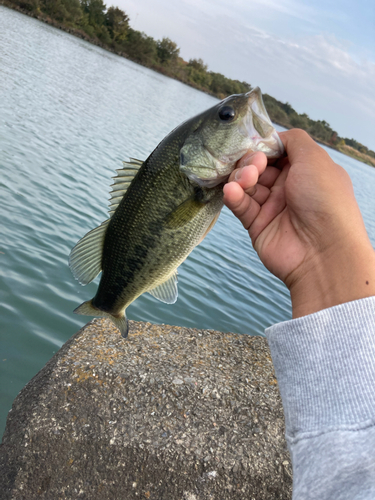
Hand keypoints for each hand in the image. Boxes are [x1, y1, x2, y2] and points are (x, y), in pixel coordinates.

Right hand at [223, 129, 374, 317]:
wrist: (323, 251)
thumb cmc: (325, 199)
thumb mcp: (315, 158)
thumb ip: (293, 139)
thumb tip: (274, 136)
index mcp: (305, 170)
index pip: (277, 151)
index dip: (264, 146)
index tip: (255, 144)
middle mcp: (289, 187)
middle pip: (258, 166)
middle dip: (251, 162)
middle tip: (254, 168)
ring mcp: (272, 206)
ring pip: (246, 184)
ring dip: (241, 178)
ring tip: (244, 181)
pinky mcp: (257, 225)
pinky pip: (241, 205)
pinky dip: (234, 196)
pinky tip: (232, 191)